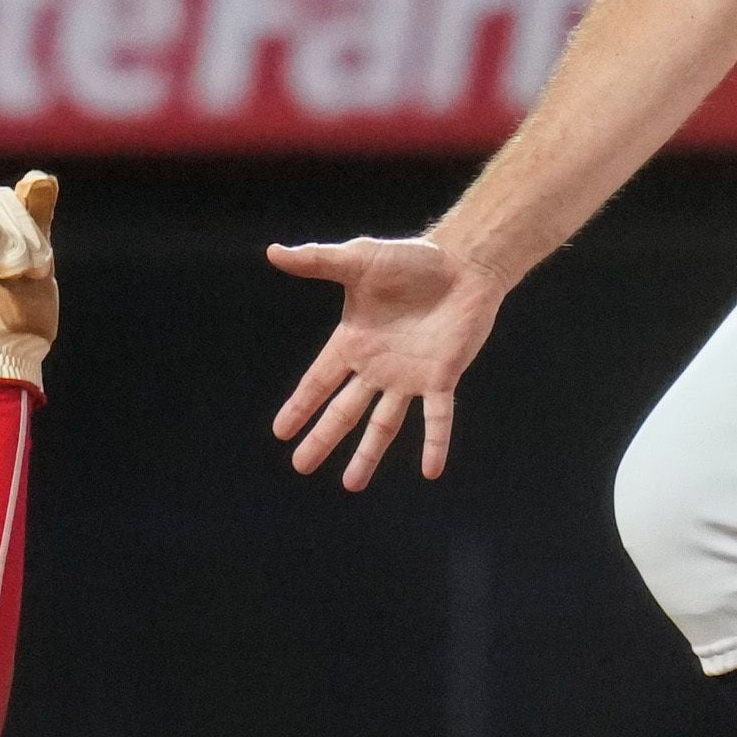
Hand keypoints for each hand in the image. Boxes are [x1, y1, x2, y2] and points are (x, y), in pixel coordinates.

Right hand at [264, 233, 506, 488]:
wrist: (462, 264)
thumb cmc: (411, 259)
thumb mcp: (358, 259)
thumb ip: (318, 260)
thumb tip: (273, 252)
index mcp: (354, 343)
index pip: (319, 381)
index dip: (300, 406)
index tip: (280, 432)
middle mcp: (378, 367)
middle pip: (344, 411)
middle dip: (322, 438)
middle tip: (301, 467)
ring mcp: (410, 377)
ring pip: (383, 424)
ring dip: (368, 454)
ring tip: (352, 484)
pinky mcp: (442, 377)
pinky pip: (437, 417)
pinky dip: (435, 442)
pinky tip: (432, 470)